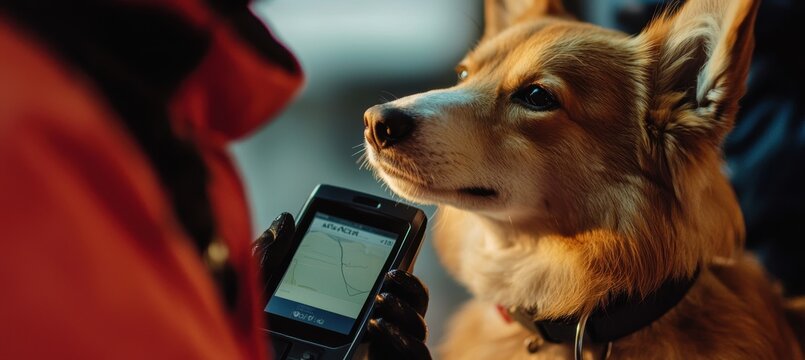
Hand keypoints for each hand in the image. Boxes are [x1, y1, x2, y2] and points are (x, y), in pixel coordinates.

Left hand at [253, 213, 431, 359]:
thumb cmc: (259, 343)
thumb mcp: (260, 294)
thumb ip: (271, 256)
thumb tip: (286, 220)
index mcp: (348, 307)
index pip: (385, 280)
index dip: (398, 256)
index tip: (388, 235)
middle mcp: (369, 330)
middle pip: (412, 302)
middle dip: (409, 284)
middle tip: (390, 275)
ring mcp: (381, 353)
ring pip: (419, 327)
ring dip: (408, 308)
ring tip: (381, 300)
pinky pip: (418, 357)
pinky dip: (405, 340)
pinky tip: (377, 326)